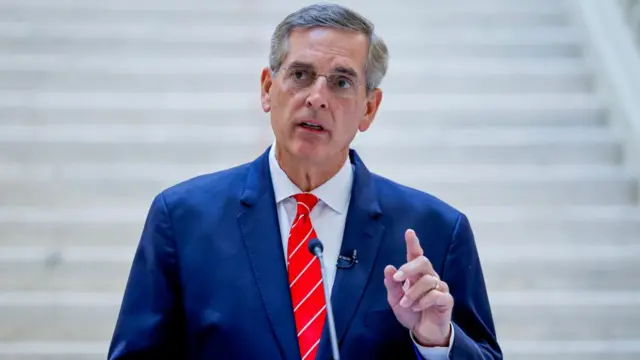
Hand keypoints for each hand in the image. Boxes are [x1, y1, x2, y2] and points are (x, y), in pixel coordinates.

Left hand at [383, 229, 453, 346]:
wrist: (423, 331)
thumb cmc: (410, 311)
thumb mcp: (395, 300)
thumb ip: (392, 285)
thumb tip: (388, 267)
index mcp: (416, 274)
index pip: (416, 255)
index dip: (413, 243)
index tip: (409, 232)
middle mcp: (429, 276)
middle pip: (423, 262)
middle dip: (409, 268)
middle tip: (397, 278)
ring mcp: (439, 287)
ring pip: (428, 280)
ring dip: (413, 292)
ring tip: (406, 304)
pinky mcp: (446, 299)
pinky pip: (437, 294)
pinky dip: (423, 301)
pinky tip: (417, 308)